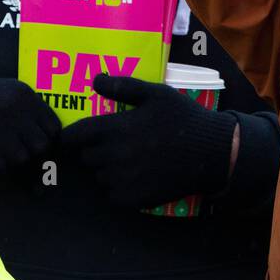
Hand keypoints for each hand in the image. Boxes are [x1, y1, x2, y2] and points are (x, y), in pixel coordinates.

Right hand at [0, 74, 60, 174]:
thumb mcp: (10, 94)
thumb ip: (32, 112)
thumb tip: (53, 143)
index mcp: (24, 96)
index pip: (53, 128)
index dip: (50, 142)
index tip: (42, 149)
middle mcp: (13, 110)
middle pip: (41, 146)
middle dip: (36, 156)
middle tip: (27, 160)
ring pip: (22, 160)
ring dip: (17, 165)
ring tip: (7, 159)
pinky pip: (0, 170)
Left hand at [61, 73, 235, 209]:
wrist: (209, 153)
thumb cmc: (182, 118)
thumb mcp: (156, 94)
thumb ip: (123, 86)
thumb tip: (95, 80)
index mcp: (115, 129)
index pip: (74, 137)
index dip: (70, 136)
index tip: (74, 136)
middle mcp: (113, 156)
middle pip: (86, 157)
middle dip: (94, 150)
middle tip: (114, 142)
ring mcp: (122, 180)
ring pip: (99, 176)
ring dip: (106, 168)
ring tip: (129, 158)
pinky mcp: (132, 199)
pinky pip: (112, 193)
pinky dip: (119, 186)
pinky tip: (137, 174)